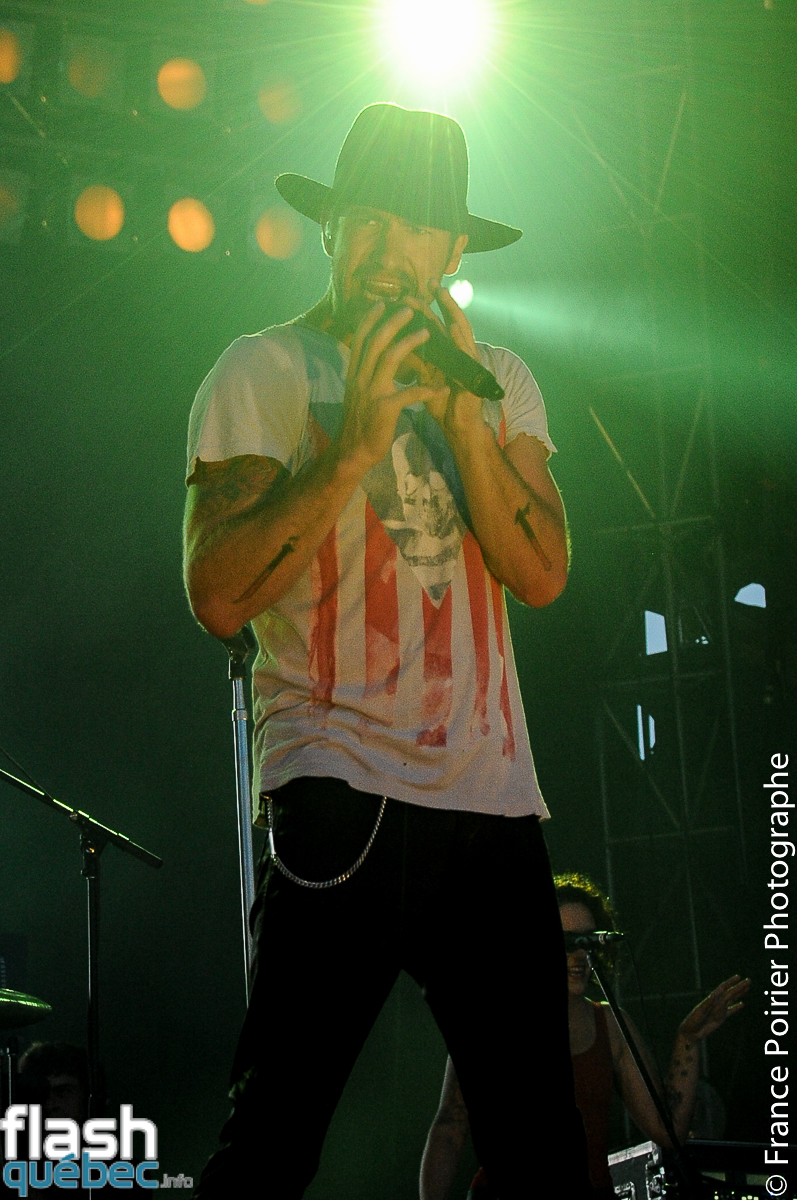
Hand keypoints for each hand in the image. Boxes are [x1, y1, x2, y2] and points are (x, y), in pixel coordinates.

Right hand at [338, 301, 449, 469]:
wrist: (354, 451)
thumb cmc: (361, 421)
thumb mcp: (357, 392)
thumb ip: (364, 373)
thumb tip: (374, 355)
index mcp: (354, 373)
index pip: (360, 340)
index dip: (370, 320)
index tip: (382, 303)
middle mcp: (360, 378)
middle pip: (375, 342)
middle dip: (393, 322)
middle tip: (410, 308)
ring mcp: (372, 393)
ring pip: (389, 359)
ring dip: (409, 343)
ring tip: (427, 332)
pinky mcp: (384, 409)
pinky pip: (409, 394)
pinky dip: (427, 390)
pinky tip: (442, 388)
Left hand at [403, 287, 483, 430]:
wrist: (457, 426)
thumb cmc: (442, 403)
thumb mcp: (425, 378)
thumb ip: (417, 361)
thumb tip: (398, 345)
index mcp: (446, 353)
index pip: (434, 326)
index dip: (424, 309)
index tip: (411, 292)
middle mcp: (458, 352)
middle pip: (448, 321)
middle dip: (440, 301)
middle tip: (429, 282)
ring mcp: (468, 360)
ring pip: (461, 330)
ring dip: (451, 312)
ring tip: (443, 294)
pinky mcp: (474, 373)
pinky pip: (467, 353)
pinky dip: (460, 339)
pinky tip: (454, 327)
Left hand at [678, 975, 750, 1042]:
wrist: (691, 1032)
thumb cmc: (693, 1020)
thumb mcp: (700, 1011)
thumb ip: (707, 1004)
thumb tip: (714, 995)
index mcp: (712, 999)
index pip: (723, 988)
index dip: (731, 982)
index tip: (738, 977)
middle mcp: (717, 1002)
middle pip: (730, 992)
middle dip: (739, 987)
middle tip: (749, 981)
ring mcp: (720, 1009)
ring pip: (732, 999)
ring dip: (739, 993)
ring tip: (747, 988)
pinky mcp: (721, 1018)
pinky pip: (730, 1011)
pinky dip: (736, 1007)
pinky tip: (742, 1004)